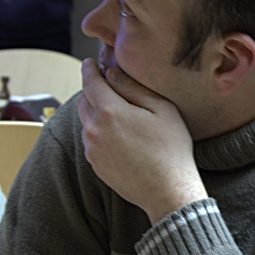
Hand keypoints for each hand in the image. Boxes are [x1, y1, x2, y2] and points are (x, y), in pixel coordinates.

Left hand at [77, 59, 206, 223]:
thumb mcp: (161, 109)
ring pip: (87, 122)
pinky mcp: (96, 165)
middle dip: (93, 91)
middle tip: (108, 87)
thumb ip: (133, 87)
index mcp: (109, 112)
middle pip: (84, 101)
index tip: (90, 63)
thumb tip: (111, 73)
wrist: (168, 192)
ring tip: (119, 115)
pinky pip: (92, 141)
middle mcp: (94, 130)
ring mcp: (92, 150)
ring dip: (97, 113)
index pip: (91, 82)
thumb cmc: (171, 148)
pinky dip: (100, 132)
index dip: (90, 70)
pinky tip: (120, 137)